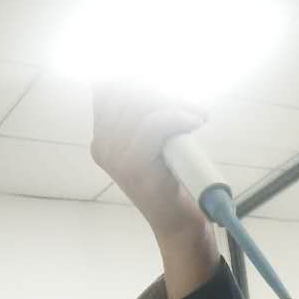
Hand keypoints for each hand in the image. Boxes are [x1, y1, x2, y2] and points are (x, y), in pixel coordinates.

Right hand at [90, 82, 210, 242]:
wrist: (179, 225)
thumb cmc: (173, 181)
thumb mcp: (157, 142)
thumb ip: (149, 114)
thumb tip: (153, 75)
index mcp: (103, 136)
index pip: (107, 85)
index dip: (133, 72)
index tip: (162, 77)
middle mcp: (103, 145)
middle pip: (126, 90)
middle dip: (160, 87)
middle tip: (187, 100)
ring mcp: (116, 157)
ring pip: (142, 105)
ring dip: (175, 101)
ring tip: (196, 113)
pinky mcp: (134, 168)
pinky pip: (155, 124)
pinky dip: (178, 117)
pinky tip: (195, 119)